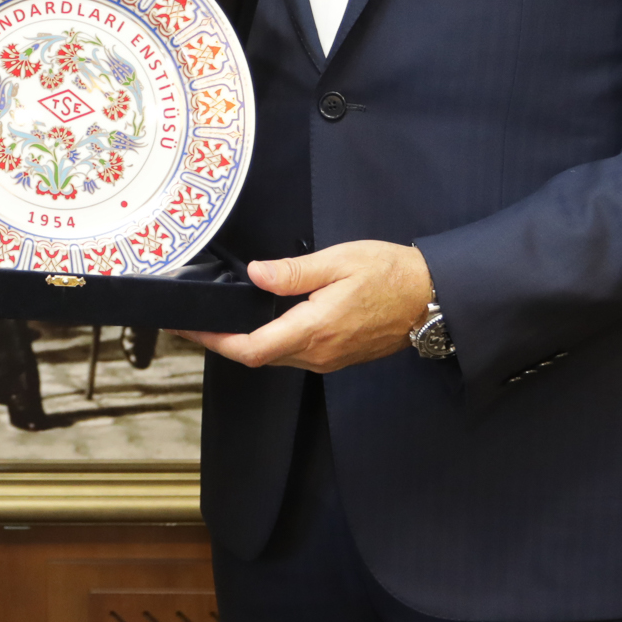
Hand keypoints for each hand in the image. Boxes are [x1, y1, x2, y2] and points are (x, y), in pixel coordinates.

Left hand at [181, 241, 432, 374]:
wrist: (431, 298)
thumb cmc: (390, 274)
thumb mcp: (339, 261)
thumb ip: (293, 272)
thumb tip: (255, 274)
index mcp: (314, 330)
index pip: (251, 348)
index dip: (214, 342)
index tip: (190, 329)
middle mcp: (318, 353)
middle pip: (257, 356)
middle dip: (223, 341)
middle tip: (195, 322)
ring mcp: (329, 359)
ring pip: (275, 358)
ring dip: (246, 343)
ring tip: (221, 321)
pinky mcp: (337, 358)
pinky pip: (294, 355)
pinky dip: (270, 342)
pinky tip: (261, 323)